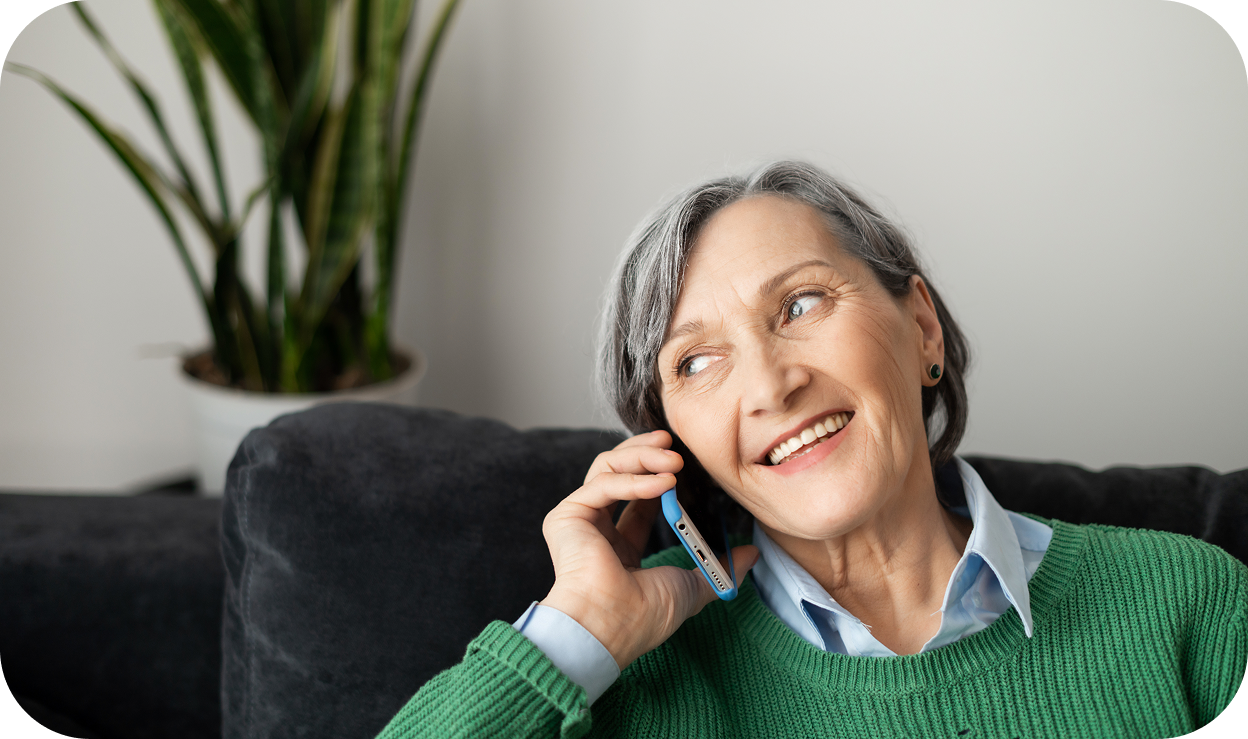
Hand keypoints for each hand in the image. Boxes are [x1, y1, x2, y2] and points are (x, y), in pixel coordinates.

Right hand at [539, 429, 758, 670]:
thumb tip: (752, 554)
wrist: (610, 628)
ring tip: (673, 458)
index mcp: (619, 548)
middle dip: (647, 453)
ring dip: (641, 456)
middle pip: (619, 472)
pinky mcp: (566, 516)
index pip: (639, 498)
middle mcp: (596, 530)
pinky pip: (602, 484)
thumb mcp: (692, 586)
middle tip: (674, 442)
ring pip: (606, 468)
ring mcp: (579, 522)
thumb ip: (719, 567)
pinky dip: (634, 479)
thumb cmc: (642, 616)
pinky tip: (663, 483)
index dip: (661, 476)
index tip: (685, 463)